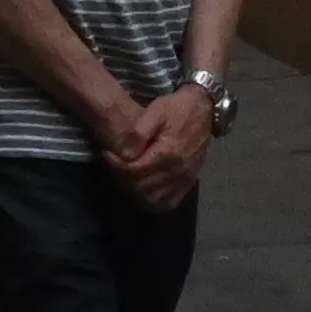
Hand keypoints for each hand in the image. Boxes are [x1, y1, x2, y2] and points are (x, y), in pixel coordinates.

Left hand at [102, 89, 213, 210]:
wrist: (203, 110)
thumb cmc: (177, 108)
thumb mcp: (156, 111)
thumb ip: (138, 133)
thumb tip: (125, 154)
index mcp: (168, 153)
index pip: (135, 171)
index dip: (116, 165)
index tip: (107, 154)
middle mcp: (178, 172)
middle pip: (142, 188)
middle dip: (122, 178)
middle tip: (114, 164)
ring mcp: (184, 180)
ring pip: (153, 200)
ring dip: (134, 191)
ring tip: (125, 175)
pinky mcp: (188, 183)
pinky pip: (167, 203)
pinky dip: (151, 201)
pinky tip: (142, 189)